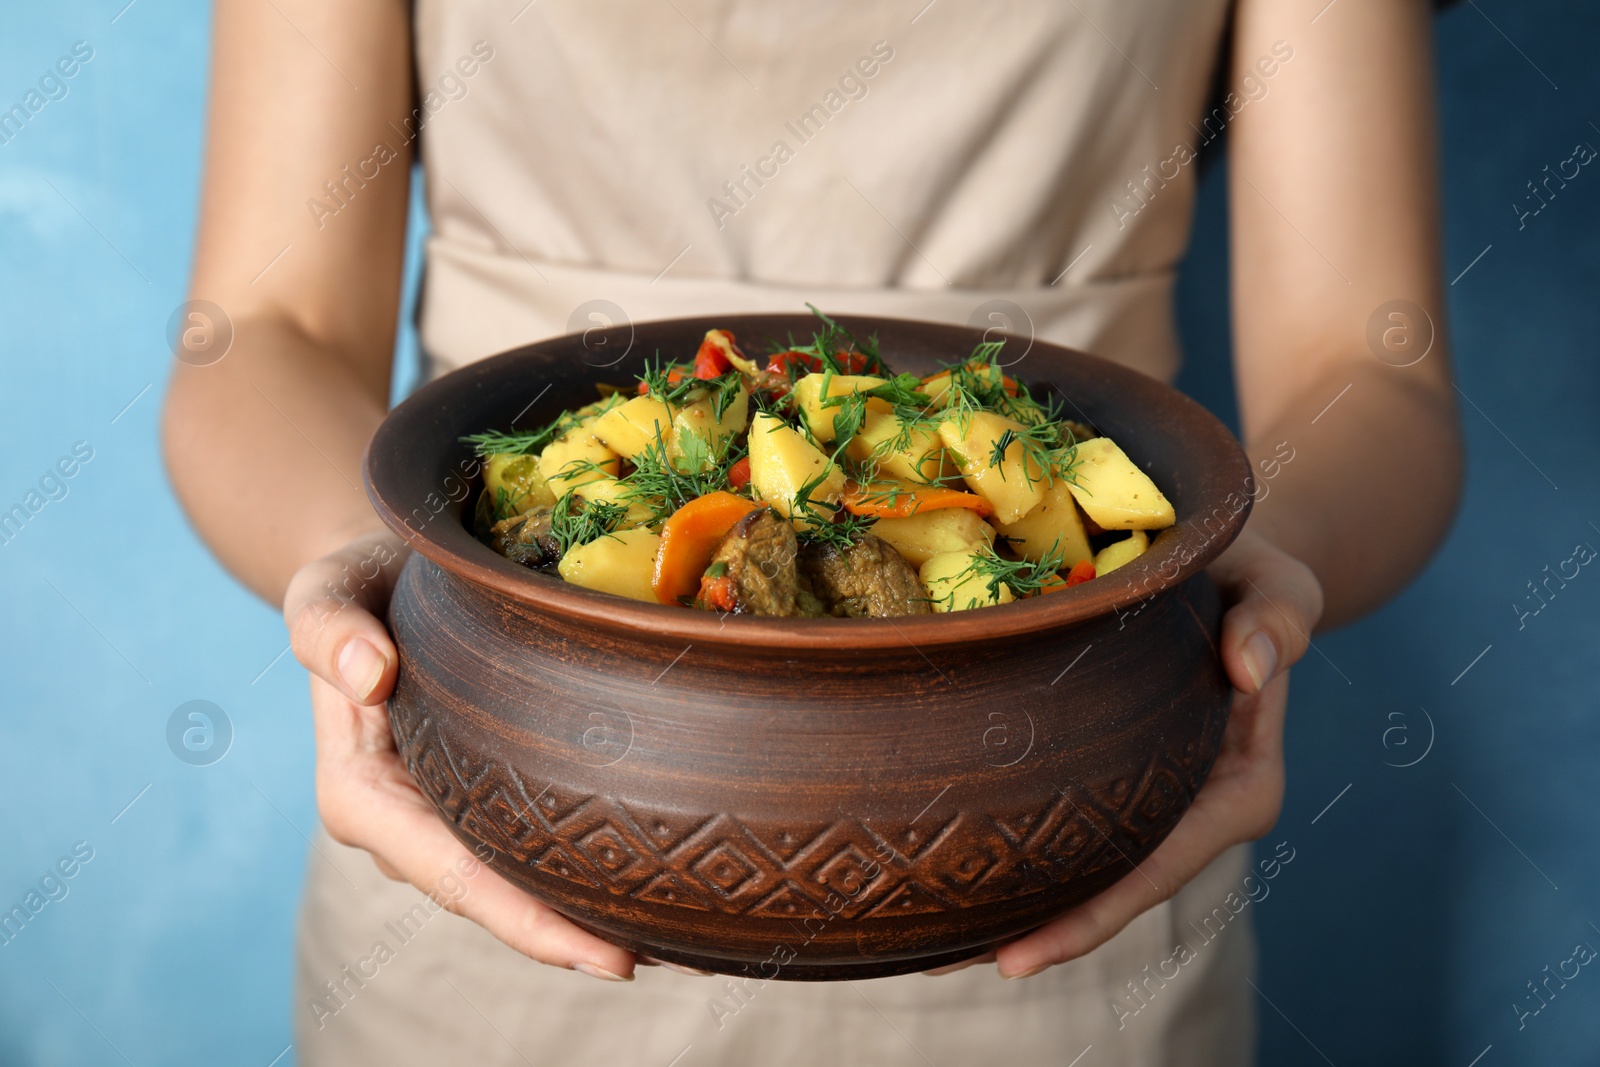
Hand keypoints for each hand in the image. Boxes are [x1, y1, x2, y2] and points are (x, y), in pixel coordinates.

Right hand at [284, 530, 640, 981]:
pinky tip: (650, 883)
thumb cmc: (358, 581)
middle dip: (576, 936)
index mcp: (363, 796)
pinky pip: (528, 842)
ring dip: (588, 910)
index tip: (607, 958)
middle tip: (675, 956)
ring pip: (518, 880)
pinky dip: (580, 867)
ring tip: (683, 935)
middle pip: (497, 897)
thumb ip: (329, 627)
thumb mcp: (328, 587)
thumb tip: (368, 673)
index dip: (530, 923)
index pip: (454, 876)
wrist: (379, 575)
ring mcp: (443, 818)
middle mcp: (404, 826)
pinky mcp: (476, 799)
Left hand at [930, 527, 1323, 978]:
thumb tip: (1252, 666)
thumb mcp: (1280, 583)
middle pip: (1110, 887)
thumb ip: (1277, 619)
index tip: (1021, 955)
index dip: (1089, 917)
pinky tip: (951, 871)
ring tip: (927, 946)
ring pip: (1083, 865)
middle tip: (942, 963)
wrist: (1229, 562)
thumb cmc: (1256, 571)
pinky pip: (1068, 819)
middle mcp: (1192, 809)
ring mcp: (1154, 797)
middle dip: (1034, 930)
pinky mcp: (1119, 773)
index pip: (1157, 868)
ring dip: (1014, 904)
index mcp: (1239, 787)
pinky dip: (1017, 848)